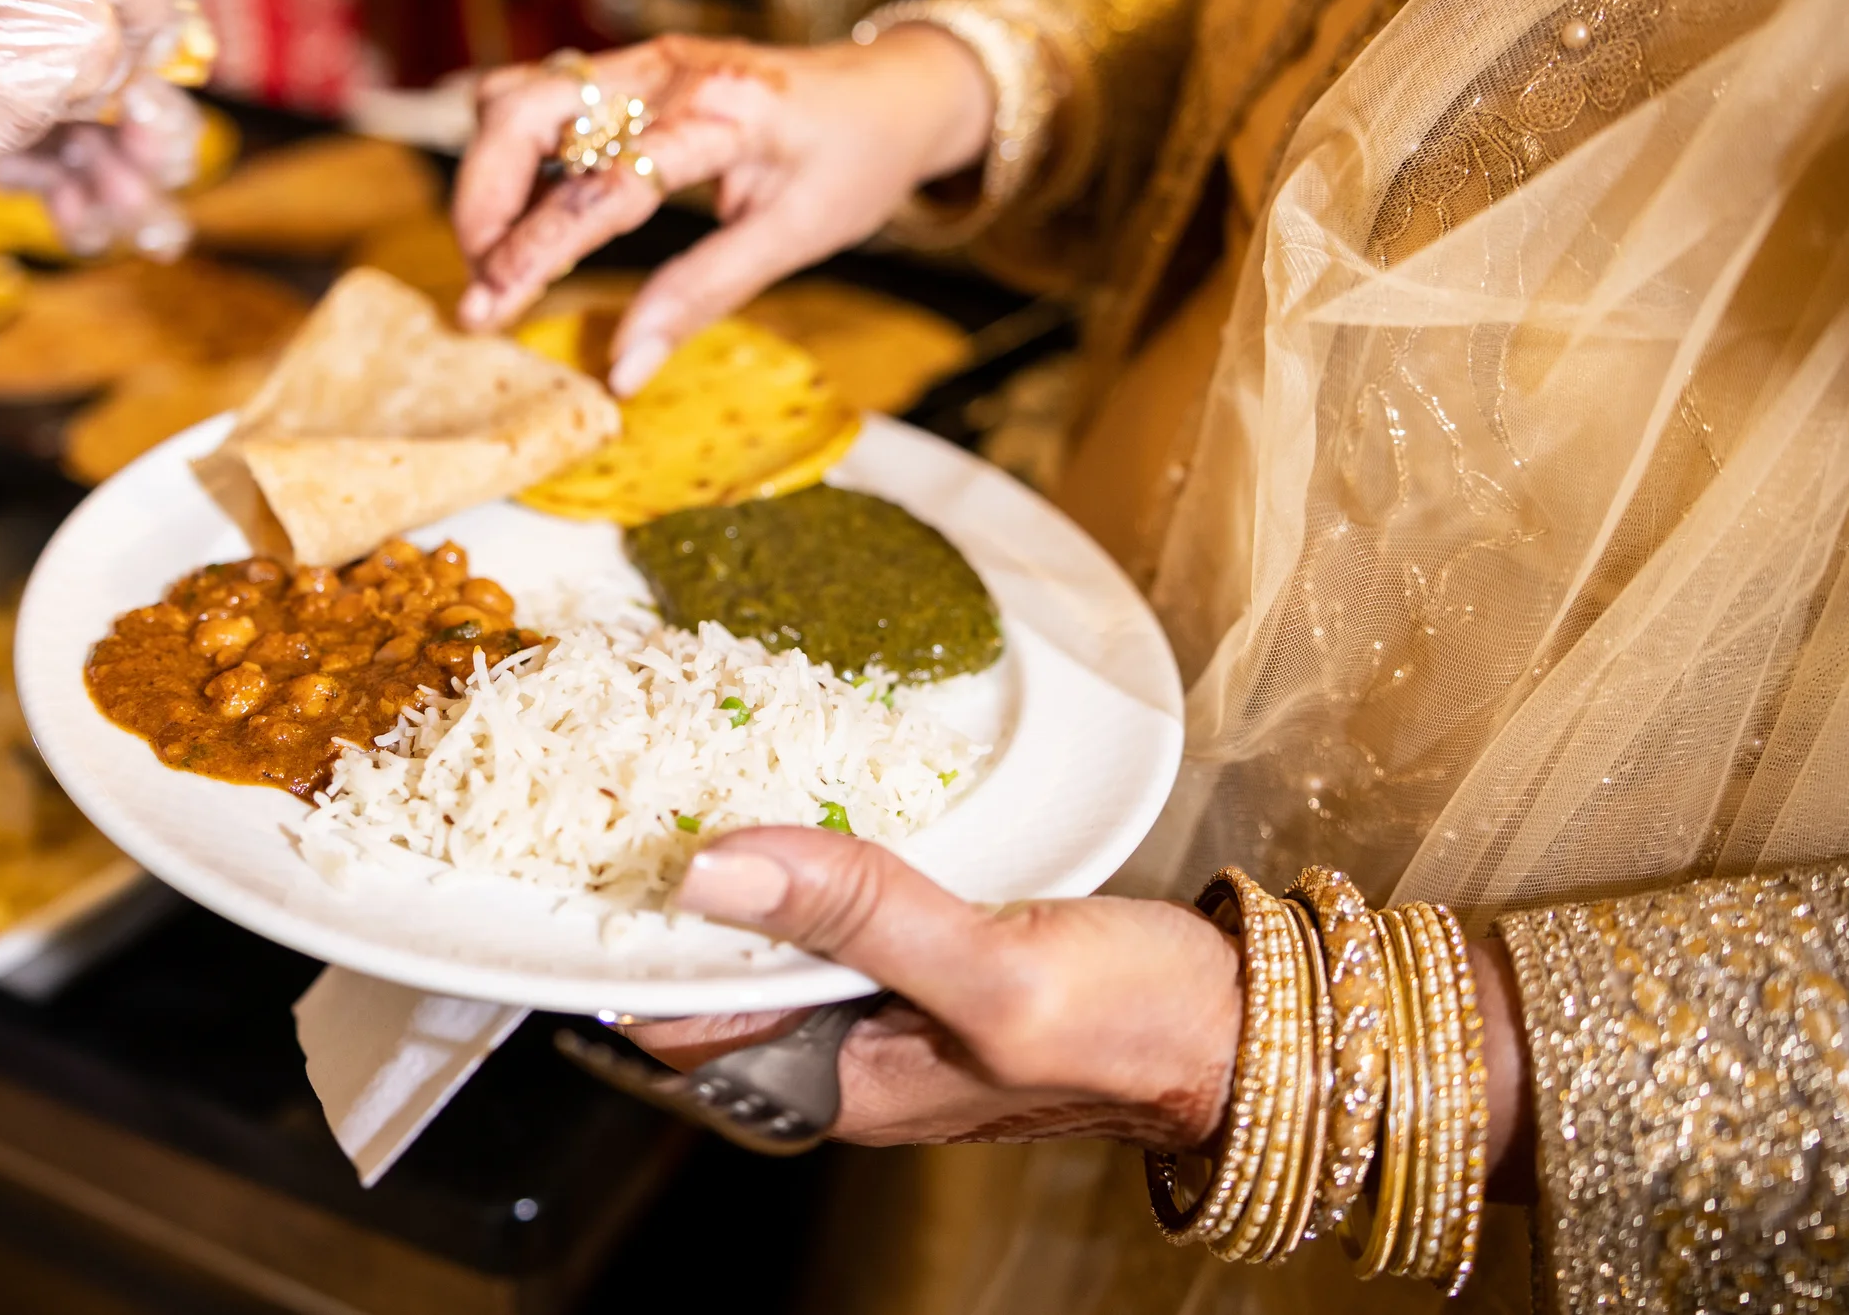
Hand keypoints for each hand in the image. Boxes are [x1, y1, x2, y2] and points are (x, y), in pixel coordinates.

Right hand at [452, 27, 993, 393]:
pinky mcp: (631, 66)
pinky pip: (541, 98)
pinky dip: (514, 157)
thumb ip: (702, 295)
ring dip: (490, 177)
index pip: (603, 183)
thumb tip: (623, 369)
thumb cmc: (855, 163)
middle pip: (524, 111)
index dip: (536, 250)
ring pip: (518, 96)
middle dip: (482, 202)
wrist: (894, 92)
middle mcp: (668, 69)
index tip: (489, 310)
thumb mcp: (796, 238)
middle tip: (484, 287)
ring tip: (503, 259)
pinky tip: (531, 217)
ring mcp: (643, 59)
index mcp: (722, 113)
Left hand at [630, 827, 1242, 1146]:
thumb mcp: (992, 968)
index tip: (602, 843)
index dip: (633, 937)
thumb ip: (856, 914)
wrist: (1247, 1025)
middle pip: (724, 968)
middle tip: (642, 771)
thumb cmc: (1136, 1024)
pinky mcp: (930, 960)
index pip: (685, 1021)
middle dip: (683, 886)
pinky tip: (811, 788)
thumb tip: (710, 870)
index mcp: (842, 1085)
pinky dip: (821, 852)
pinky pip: (845, 905)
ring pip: (782, 928)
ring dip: (751, 858)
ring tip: (702, 763)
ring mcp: (889, 1005)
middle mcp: (850, 1052)